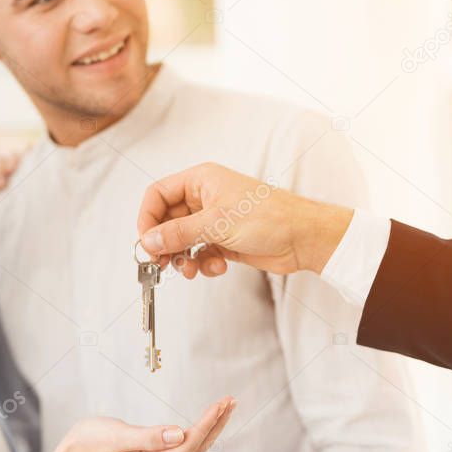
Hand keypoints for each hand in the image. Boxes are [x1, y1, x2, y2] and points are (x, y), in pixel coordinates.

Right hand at [59, 397, 235, 451]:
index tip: (221, 404)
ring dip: (212, 426)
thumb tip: (180, 434)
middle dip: (217, 423)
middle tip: (232, 401)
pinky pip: (186, 444)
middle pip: (198, 445)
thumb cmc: (93, 440)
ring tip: (226, 406)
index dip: (208, 423)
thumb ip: (148, 437)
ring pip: (194, 445)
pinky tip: (208, 420)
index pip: (190, 443)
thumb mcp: (118, 437)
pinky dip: (200, 430)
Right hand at [137, 163, 354, 276]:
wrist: (304, 237)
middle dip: (165, 244)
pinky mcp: (225, 240)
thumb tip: (148, 241)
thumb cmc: (269, 217)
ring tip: (190, 270)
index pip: (158, 195)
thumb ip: (178, 233)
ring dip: (183, 258)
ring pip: (182, 240)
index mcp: (201, 180)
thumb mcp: (216, 224)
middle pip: (167, 220)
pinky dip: (203, 263)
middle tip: (162, 264)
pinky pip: (200, 252)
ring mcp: (215, 219)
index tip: (146, 243)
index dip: (148, 219)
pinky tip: (218, 267)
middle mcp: (205, 198)